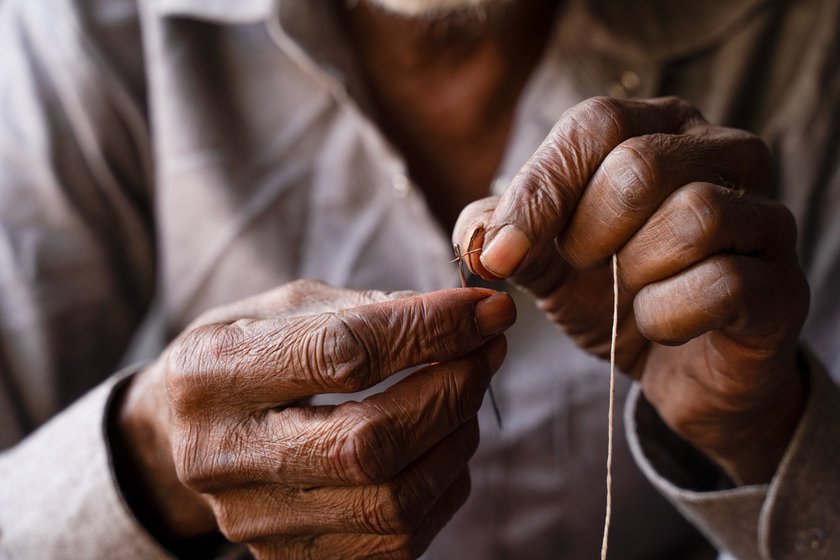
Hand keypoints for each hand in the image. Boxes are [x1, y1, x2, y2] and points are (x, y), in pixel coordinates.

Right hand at [115, 280, 514, 557]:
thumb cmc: (243, 352)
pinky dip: (441, 486)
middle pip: (368, 443)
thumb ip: (363, 310)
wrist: (183, 430)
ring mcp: (254, 521)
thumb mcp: (282, 308)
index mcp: (213, 374)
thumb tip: (462, 319)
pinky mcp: (290, 558)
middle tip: (487, 352)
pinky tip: (443, 444)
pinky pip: (395, 541)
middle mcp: (223, 457)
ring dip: (454, 440)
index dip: (430, 330)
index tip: (489, 310)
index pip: (342, 353)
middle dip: (450, 392)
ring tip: (466, 394)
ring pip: (390, 502)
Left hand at [454, 96, 809, 483]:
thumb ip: (502, 235)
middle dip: (589, 233)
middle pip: (642, 164)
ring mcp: (764, 217)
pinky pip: (721, 283)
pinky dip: (668, 316)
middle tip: (584, 268)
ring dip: (635, 274)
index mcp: (658, 130)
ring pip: (694, 216)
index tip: (502, 253)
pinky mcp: (784, 285)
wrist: (676, 369)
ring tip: (629, 294)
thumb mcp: (543, 260)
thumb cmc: (610, 296)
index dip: (542, 189)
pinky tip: (660, 327)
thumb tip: (480, 239)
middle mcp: (722, 155)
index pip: (597, 123)